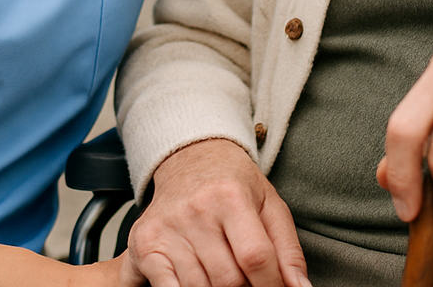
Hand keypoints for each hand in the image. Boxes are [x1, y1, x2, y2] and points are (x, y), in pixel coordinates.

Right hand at [123, 138, 310, 286]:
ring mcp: (166, 229)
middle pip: (227, 280)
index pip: (255, 258)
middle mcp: (195, 211)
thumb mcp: (270, 205)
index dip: (271, 286)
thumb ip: (288, 250)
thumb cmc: (234, 185)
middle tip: (250, 284)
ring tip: (225, 276)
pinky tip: (198, 281)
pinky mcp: (144, 244)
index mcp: (231, 197)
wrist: (190, 158)